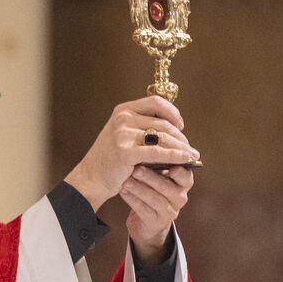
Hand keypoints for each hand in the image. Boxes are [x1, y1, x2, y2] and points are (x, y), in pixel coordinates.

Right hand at [65, 97, 199, 211]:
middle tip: (190, 148)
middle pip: (162, 123)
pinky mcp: (125, 151)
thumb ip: (143, 127)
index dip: (172, 112)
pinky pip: (157, 152)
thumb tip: (175, 129)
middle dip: (180, 137)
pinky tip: (184, 159)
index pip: (156, 102)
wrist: (90, 178)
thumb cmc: (110, 159)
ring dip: (181, 147)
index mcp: (123, 110)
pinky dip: (174, 156)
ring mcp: (123, 134)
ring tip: (192, 156)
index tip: (180, 125)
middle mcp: (123, 118)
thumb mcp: (123, 135)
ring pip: (162, 137)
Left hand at [122, 164, 192, 264]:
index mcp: (184, 180)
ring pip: (156, 199)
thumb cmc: (151, 185)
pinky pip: (144, 210)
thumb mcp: (158, 170)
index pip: (184, 170)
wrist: (145, 215)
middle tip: (136, 168)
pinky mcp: (157, 222)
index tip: (156, 155)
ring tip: (126, 179)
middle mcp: (181, 196)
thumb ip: (158, 155)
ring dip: (140, 188)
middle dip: (151, 176)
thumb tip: (149, 133)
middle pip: (168, 185)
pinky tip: (122, 190)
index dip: (172, 164)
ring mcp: (170, 210)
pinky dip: (132, 199)